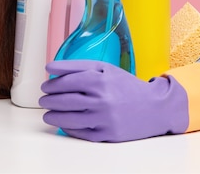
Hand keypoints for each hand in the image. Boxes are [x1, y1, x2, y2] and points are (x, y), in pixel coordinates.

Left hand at [39, 60, 187, 141]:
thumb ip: (77, 65)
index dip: (52, 84)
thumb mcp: (105, 69)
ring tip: (47, 113)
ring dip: (53, 116)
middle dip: (49, 100)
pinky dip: (67, 128)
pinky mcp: (108, 135)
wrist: (156, 108)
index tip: (45, 86)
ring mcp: (105, 119)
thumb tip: (50, 67)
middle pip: (65, 101)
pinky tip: (63, 123)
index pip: (66, 82)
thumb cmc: (126, 86)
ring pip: (69, 118)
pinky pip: (80, 132)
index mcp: (100, 80)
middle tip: (43, 100)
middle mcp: (102, 100)